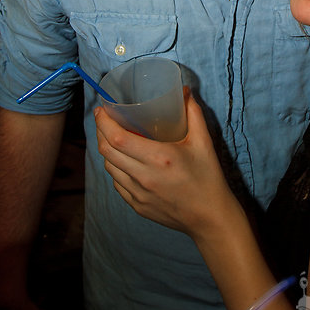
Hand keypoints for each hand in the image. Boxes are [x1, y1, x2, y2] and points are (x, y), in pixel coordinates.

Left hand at [95, 92, 239, 241]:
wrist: (210, 217)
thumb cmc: (208, 177)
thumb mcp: (203, 141)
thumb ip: (193, 113)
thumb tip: (184, 92)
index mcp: (159, 158)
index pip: (118, 138)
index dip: (104, 122)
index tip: (102, 110)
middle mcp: (144, 177)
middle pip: (107, 151)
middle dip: (100, 131)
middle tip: (103, 118)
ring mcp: (138, 194)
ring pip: (109, 167)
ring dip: (107, 149)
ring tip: (112, 136)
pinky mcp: (137, 206)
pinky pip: (117, 183)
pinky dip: (115, 168)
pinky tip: (122, 160)